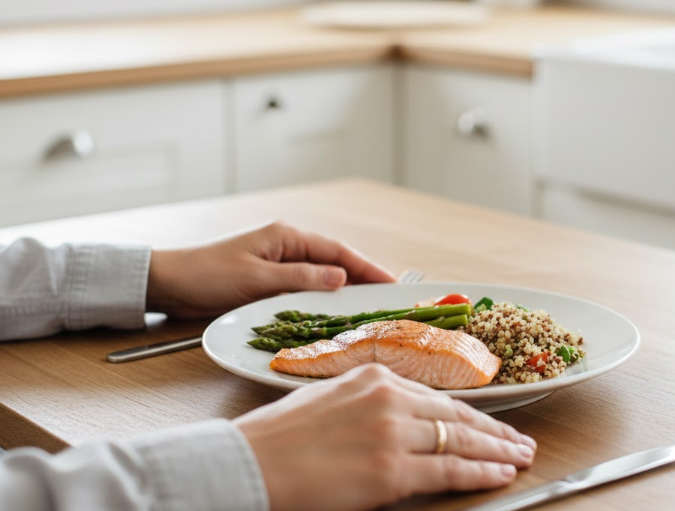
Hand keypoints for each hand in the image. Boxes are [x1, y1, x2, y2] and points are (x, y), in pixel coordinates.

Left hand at [146, 222, 394, 317]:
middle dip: (361, 279)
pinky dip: (322, 300)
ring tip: (368, 309)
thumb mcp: (257, 278)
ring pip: (322, 277)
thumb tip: (341, 278)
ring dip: (343, 291)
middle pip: (334, 262)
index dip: (367, 267)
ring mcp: (279, 264)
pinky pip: (305, 289)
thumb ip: (300, 278)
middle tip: (388, 299)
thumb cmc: (208, 275)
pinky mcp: (270, 281)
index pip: (337, 251)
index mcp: (286, 237)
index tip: (391, 283)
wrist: (170, 283)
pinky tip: (333, 315)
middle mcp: (287, 247)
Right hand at [234, 364, 536, 510]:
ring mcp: (392, 431)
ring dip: (497, 452)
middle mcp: (389, 397)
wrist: (251, 462)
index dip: (471, 415)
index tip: (491, 424)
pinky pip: (449, 469)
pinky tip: (501, 475)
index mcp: (374, 376)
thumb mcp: (331, 401)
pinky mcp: (391, 468)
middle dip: (495, 432)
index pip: (437, 398)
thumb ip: (372, 407)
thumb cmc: (281, 437)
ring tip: (520, 458)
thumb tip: (404, 425)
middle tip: (521, 441)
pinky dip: (481, 473)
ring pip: (461, 440)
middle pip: (457, 416)